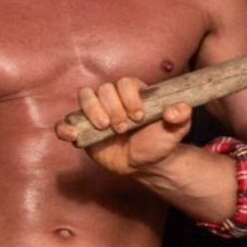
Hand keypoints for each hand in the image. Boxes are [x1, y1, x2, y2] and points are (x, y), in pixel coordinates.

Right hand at [56, 77, 192, 174]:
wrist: (145, 163)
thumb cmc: (159, 142)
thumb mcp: (176, 131)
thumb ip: (181, 117)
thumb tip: (177, 110)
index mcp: (133, 92)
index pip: (125, 83)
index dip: (130, 98)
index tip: (139, 116)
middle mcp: (112, 98)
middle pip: (104, 89)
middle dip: (114, 109)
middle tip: (124, 128)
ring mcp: (95, 112)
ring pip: (85, 97)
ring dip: (94, 112)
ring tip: (106, 129)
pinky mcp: (82, 129)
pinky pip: (65, 123)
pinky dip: (65, 127)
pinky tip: (74, 135)